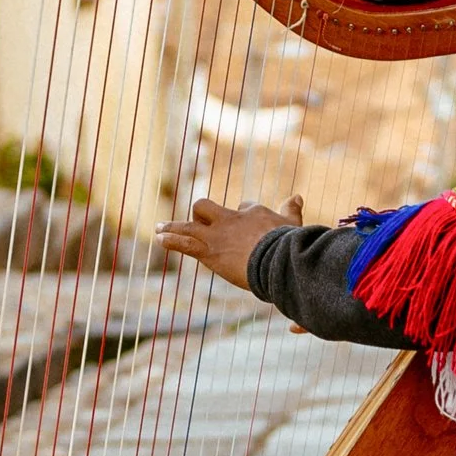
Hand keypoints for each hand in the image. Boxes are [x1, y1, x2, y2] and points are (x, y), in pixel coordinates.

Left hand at [156, 193, 301, 290]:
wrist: (278, 259)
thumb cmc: (287, 244)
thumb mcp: (291, 223)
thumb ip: (291, 210)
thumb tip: (297, 196)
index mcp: (251, 213)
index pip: (241, 208)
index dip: (239, 216)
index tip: (243, 227)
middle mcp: (230, 220)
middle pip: (205, 208)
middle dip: (200, 216)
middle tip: (194, 224)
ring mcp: (217, 235)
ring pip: (189, 225)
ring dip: (172, 227)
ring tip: (159, 228)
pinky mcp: (209, 251)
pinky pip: (184, 243)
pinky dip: (171, 240)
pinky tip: (158, 238)